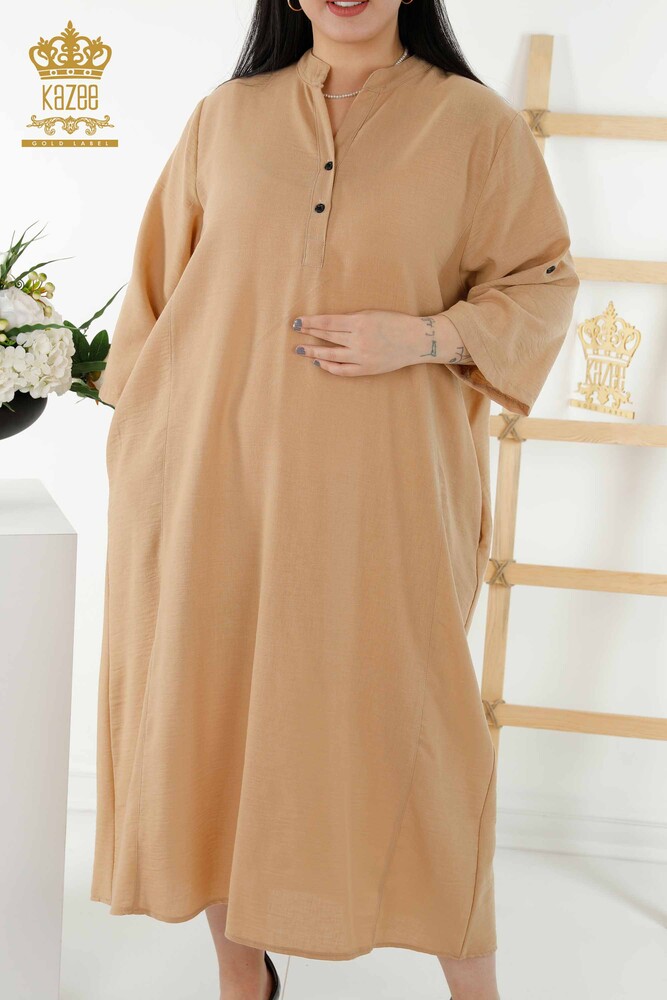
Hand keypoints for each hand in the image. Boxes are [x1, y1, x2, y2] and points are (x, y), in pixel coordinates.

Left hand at [291, 309, 466, 376]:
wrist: (416, 340)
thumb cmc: (395, 323)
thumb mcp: (373, 314)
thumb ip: (352, 319)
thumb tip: (328, 324)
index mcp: (360, 322)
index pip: (327, 322)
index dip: (310, 322)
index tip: (297, 322)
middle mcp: (359, 339)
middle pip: (327, 337)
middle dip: (309, 335)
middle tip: (295, 334)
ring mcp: (362, 356)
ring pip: (331, 354)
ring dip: (314, 352)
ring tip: (301, 350)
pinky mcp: (367, 368)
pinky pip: (343, 370)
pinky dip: (330, 367)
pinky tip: (319, 362)